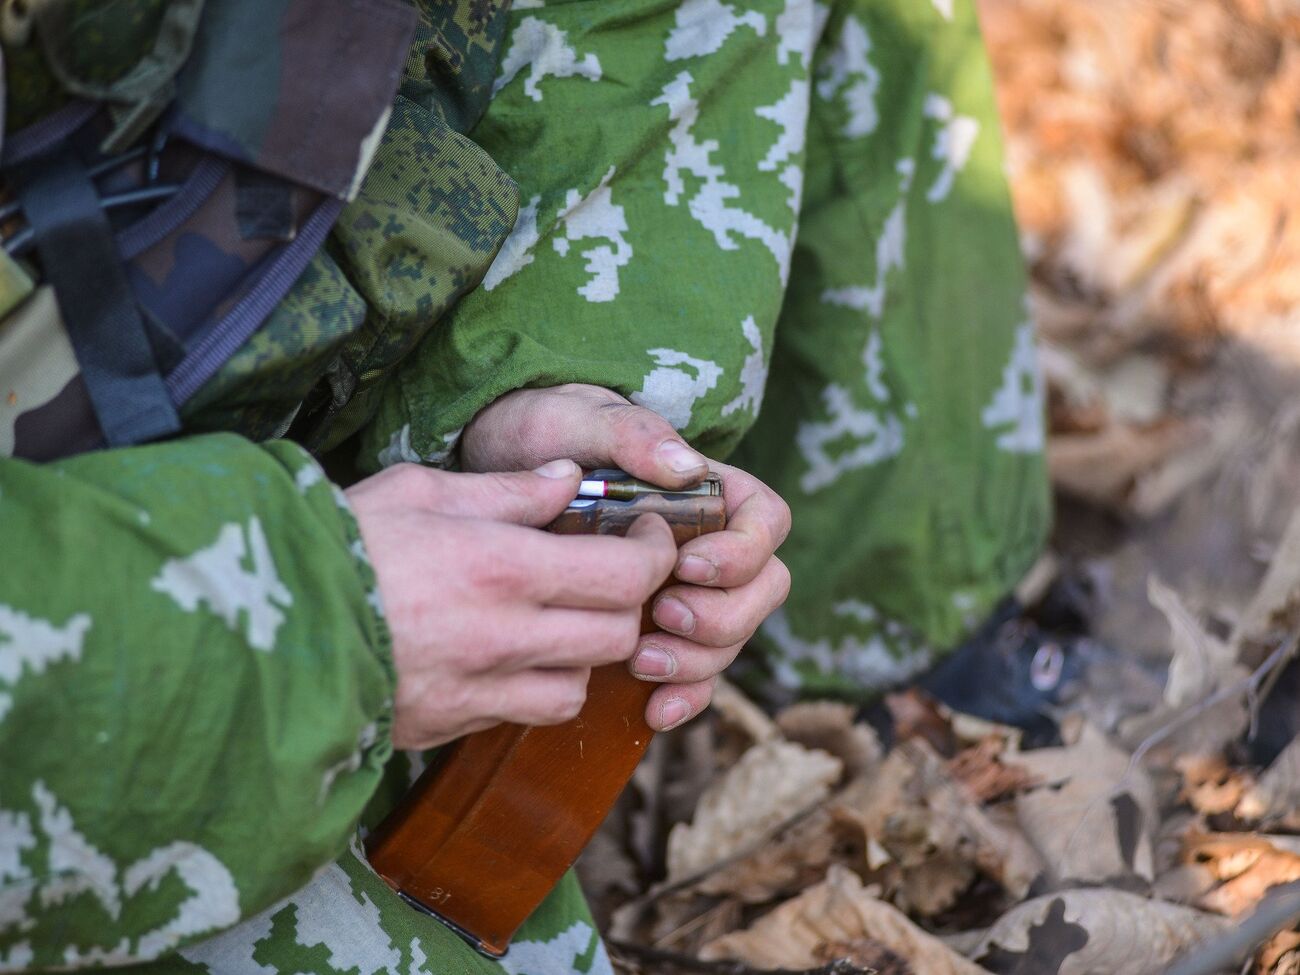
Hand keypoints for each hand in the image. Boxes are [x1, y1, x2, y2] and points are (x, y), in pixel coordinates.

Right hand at [347, 460, 677, 748]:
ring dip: (581, 656)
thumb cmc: (333, 542)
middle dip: (629, 606)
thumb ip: (505, 489)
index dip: (655, 556)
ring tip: (555, 621)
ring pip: (577, 689)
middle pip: (617, 638)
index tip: (649, 536)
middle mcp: (503, 637)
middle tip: (610, 576)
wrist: (251, 629)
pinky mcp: (446, 728)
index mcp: (502, 567)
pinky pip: (520, 717)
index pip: (626, 576)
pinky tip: (507, 657)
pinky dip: (533, 689)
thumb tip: (569, 478)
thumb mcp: (417, 490)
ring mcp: (476, 691)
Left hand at [462, 384, 791, 730]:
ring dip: (698, 661)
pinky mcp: (655, 633)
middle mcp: (709, 545)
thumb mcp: (579, 419)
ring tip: (638, 661)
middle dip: (722, 616)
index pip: (766, 522)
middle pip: (762, 591)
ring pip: (731, 640)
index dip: (742, 553)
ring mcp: (686, 593)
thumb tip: (685, 466)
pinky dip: (683, 698)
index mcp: (708, 491)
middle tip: (664, 615)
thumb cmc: (547, 432)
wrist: (498, 471)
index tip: (688, 565)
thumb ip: (631, 435)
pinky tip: (651, 711)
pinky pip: (695, 677)